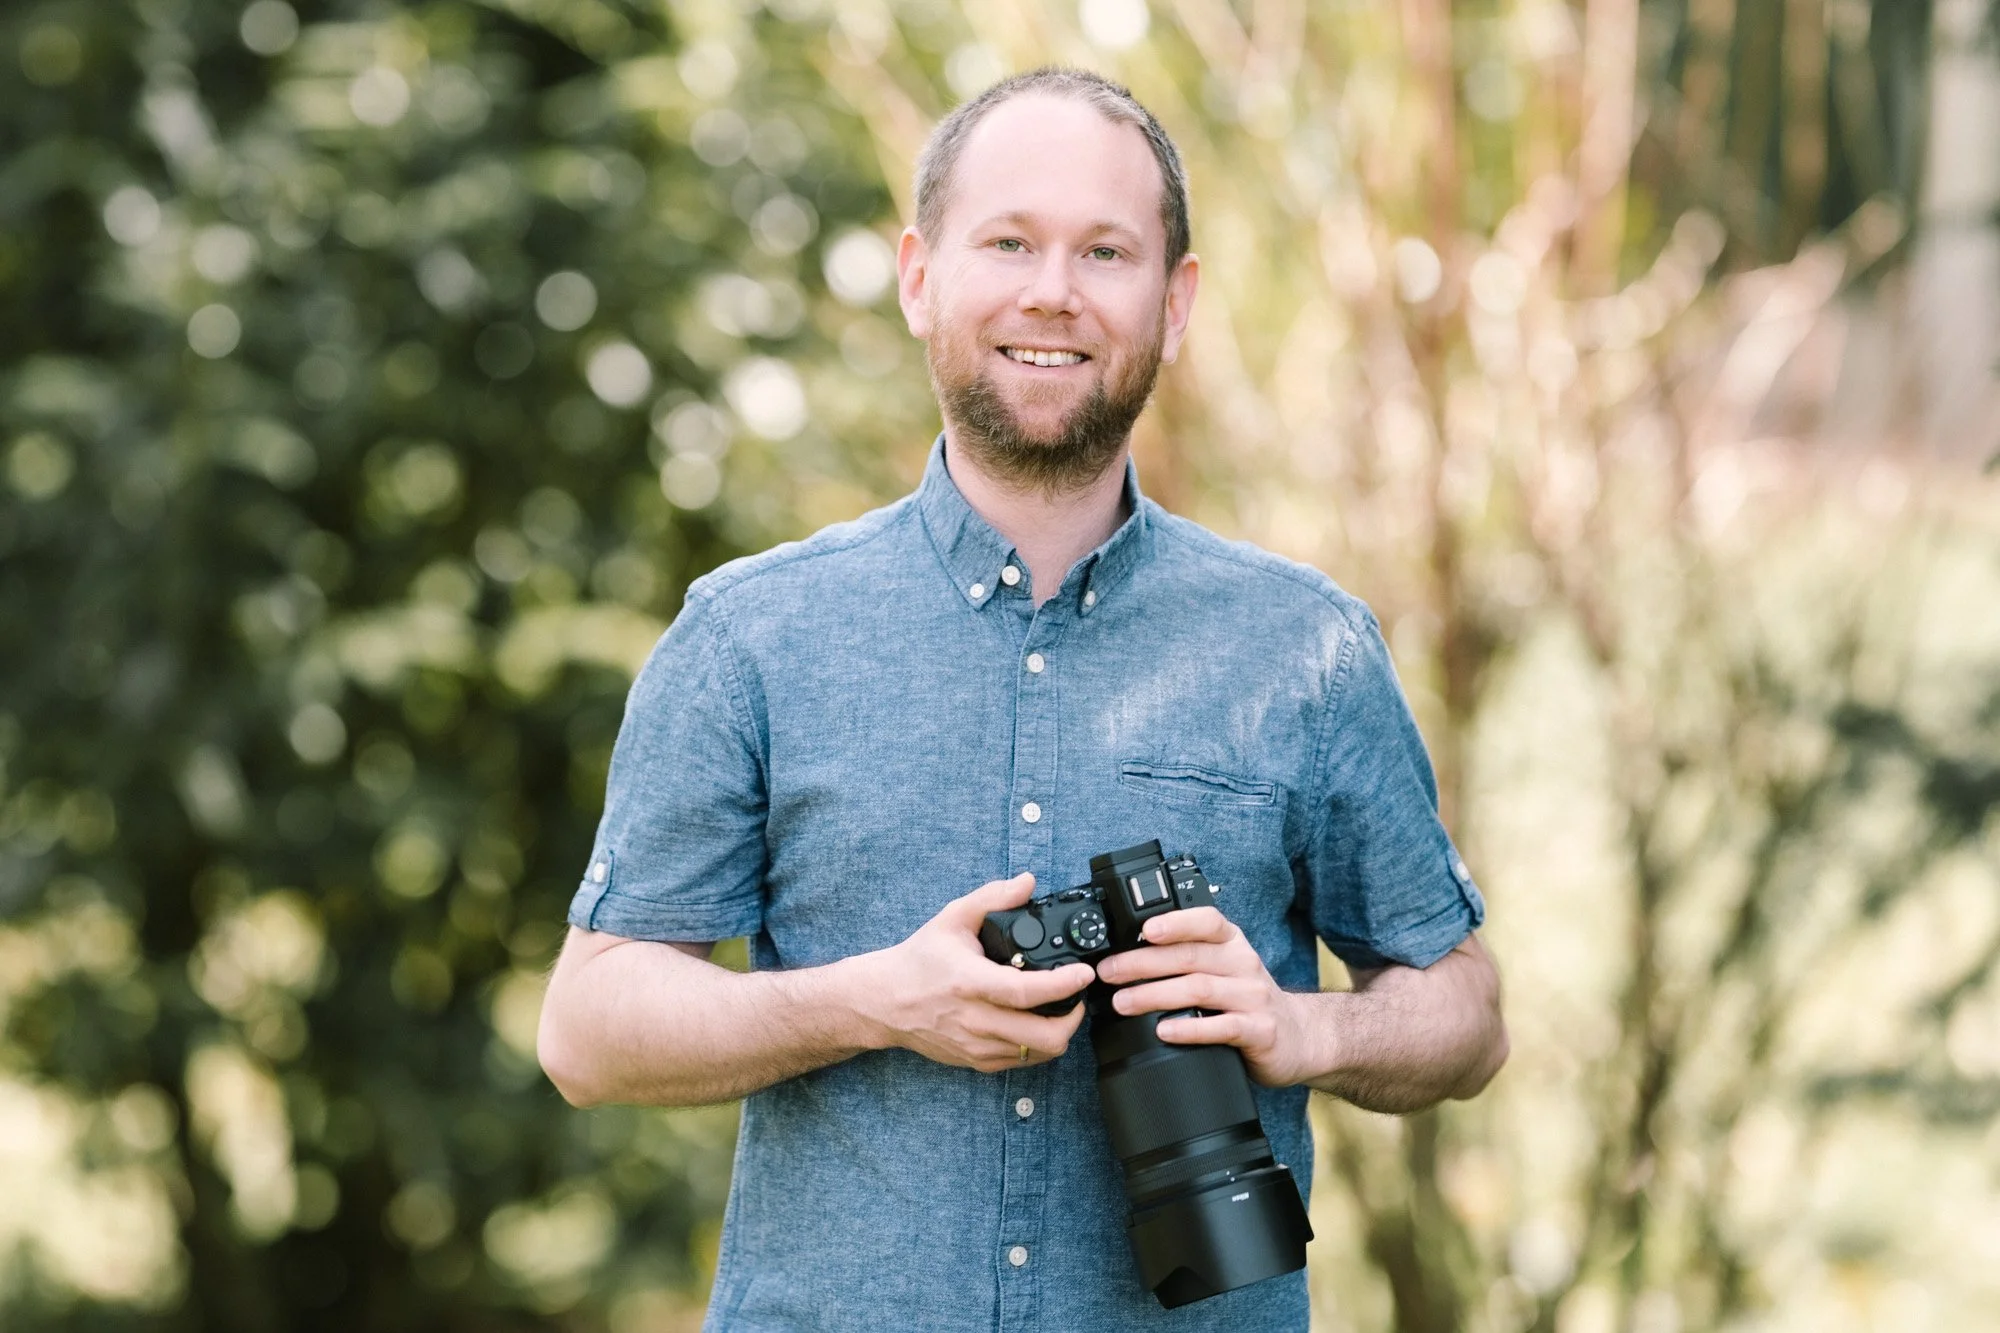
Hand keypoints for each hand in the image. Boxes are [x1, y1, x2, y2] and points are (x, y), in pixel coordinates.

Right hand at [847, 873, 1095, 1073]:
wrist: (885, 1002)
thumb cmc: (920, 960)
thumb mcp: (952, 918)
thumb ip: (992, 897)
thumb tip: (1028, 882)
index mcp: (969, 982)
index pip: (1026, 992)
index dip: (1063, 985)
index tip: (1084, 973)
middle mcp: (975, 1019)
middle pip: (1043, 1036)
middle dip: (1073, 1017)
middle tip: (1077, 996)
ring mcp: (976, 1046)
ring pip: (1038, 1053)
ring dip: (1059, 1032)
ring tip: (1060, 1009)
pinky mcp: (976, 1062)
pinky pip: (1022, 1062)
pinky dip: (1039, 1045)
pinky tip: (1035, 1022)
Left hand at [1093, 906, 1308, 1086]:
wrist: (1301, 1037)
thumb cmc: (1248, 1000)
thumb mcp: (1224, 969)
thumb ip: (1189, 958)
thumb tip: (1127, 956)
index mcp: (1232, 944)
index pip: (1207, 921)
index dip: (1175, 922)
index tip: (1143, 929)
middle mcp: (1244, 964)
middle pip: (1190, 956)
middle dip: (1143, 963)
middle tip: (1109, 973)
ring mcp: (1253, 997)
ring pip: (1199, 989)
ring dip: (1155, 995)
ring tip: (1122, 1003)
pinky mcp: (1260, 1030)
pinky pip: (1222, 1027)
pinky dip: (1189, 1029)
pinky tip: (1163, 1031)